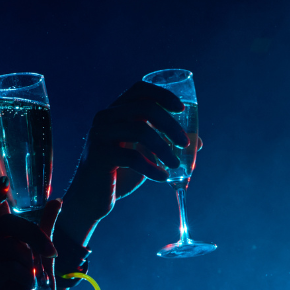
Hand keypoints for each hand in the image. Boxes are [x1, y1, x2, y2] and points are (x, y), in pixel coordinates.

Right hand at [0, 178, 60, 289]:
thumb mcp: (44, 257)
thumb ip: (45, 229)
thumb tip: (56, 200)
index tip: (4, 181)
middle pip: (9, 222)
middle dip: (37, 238)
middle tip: (52, 256)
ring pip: (12, 245)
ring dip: (31, 266)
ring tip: (30, 283)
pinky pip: (10, 266)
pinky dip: (25, 280)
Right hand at [59, 81, 194, 234]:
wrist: (91, 199)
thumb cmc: (120, 174)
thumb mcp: (146, 155)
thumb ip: (165, 145)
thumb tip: (198, 142)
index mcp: (116, 111)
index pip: (140, 89)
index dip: (162, 95)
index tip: (181, 109)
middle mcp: (105, 117)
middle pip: (144, 107)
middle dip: (170, 124)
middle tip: (185, 143)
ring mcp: (100, 135)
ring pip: (139, 130)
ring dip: (164, 148)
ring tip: (176, 165)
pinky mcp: (99, 156)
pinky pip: (132, 157)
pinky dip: (152, 168)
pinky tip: (163, 178)